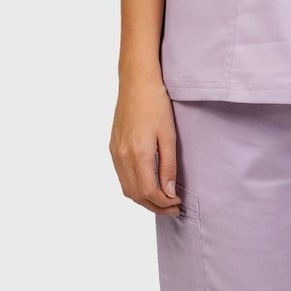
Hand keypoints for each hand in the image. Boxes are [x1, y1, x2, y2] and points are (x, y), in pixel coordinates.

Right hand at [110, 75, 184, 214]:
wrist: (136, 82)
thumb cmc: (156, 104)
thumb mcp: (168, 136)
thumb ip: (168, 166)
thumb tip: (167, 192)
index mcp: (137, 154)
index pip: (148, 192)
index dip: (163, 203)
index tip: (178, 203)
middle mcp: (122, 156)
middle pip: (135, 195)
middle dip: (155, 206)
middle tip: (173, 208)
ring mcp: (115, 152)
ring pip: (126, 188)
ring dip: (144, 199)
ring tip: (163, 200)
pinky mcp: (113, 147)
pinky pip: (121, 176)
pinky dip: (134, 187)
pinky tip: (148, 184)